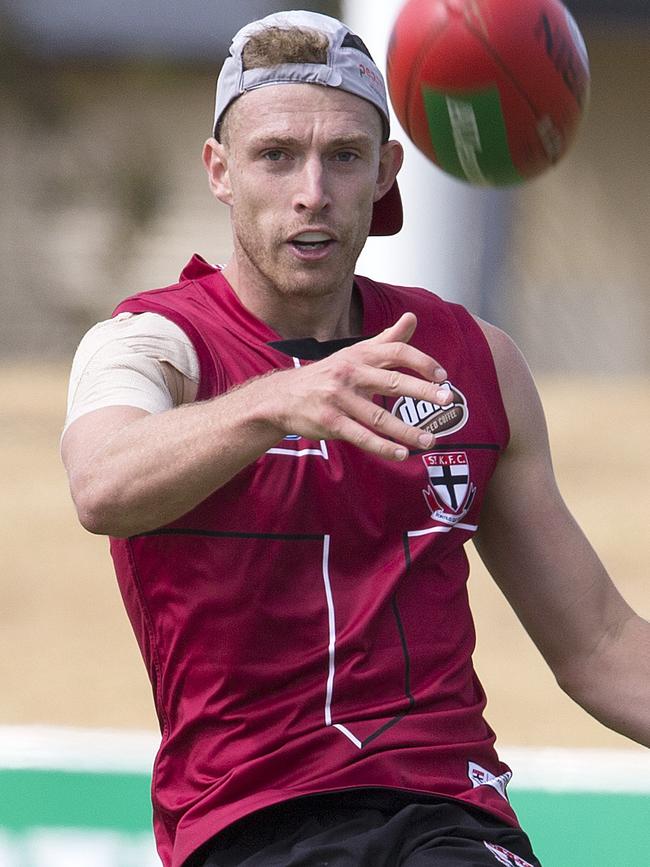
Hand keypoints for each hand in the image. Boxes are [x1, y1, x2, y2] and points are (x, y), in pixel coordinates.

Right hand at [267, 312, 451, 460]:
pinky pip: (361, 436)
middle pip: (391, 381)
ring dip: (407, 430)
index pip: (395, 351)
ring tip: (430, 440)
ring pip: (378, 416)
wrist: (282, 396)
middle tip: (447, 400)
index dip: (421, 361)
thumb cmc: (326, 375)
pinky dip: (382, 446)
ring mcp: (339, 399)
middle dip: (422, 391)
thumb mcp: (354, 353)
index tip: (442, 375)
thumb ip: (386, 339)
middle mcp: (350, 373)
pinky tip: (401, 453)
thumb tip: (412, 317)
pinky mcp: (330, 422)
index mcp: (359, 355)